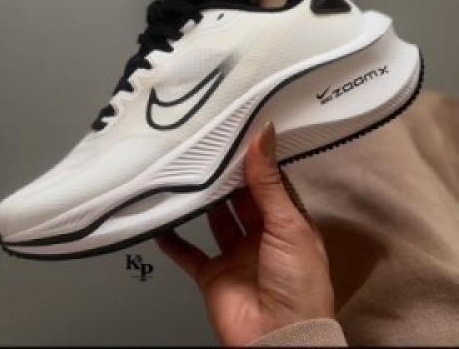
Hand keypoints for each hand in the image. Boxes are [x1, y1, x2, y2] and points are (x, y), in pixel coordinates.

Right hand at [156, 122, 334, 345]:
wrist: (279, 340)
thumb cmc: (299, 286)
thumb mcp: (288, 225)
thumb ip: (269, 182)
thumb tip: (264, 135)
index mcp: (287, 224)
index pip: (268, 183)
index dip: (254, 160)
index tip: (237, 133)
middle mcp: (262, 236)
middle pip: (240, 198)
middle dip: (226, 177)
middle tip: (208, 148)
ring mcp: (236, 256)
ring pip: (215, 219)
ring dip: (202, 201)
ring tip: (185, 173)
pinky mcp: (213, 275)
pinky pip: (189, 253)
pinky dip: (173, 240)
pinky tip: (161, 222)